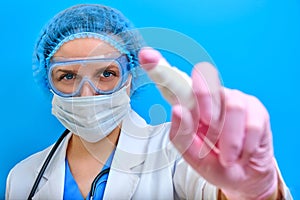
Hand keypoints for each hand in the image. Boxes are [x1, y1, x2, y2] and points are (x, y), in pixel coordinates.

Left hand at [139, 47, 277, 199]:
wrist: (244, 178)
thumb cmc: (215, 162)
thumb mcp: (193, 155)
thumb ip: (182, 135)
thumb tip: (178, 109)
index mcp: (191, 108)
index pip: (174, 85)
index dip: (160, 69)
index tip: (146, 55)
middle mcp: (212, 98)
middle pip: (204, 83)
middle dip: (206, 102)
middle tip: (208, 128)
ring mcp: (235, 100)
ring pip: (232, 104)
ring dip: (228, 138)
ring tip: (226, 155)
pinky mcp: (256, 109)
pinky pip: (251, 122)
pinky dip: (244, 145)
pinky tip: (241, 153)